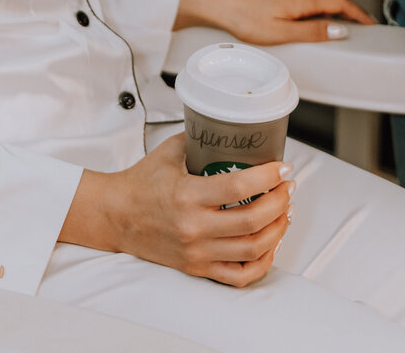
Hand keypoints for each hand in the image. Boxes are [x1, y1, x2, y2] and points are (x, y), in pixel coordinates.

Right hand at [61, 134, 293, 286]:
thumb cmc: (141, 183)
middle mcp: (194, 227)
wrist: (117, 216)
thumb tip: (230, 129)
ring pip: (252, 249)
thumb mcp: (169, 152)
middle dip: (279, 202)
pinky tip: (269, 245)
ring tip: (284, 213)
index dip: (268, 177)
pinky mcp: (198, 267)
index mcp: (187, 195)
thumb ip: (200, 140)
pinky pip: (240, 275)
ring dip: (277, 230)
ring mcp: (198, 252)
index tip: (283, 167)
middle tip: (288, 187)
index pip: (239, 187)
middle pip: (252, 221)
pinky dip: (261, 262)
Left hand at [177, 0, 375, 44]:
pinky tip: (320, 18)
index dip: (358, 13)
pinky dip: (323, 6)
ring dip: (338, 7)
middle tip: (365, 25)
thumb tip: (340, 31)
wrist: (221, 5)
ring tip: (347, 23)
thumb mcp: (282, 32)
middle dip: (352, 9)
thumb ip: (313, 32)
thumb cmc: (246, 19)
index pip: (339, 2)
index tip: (372, 24)